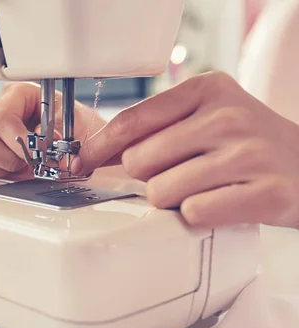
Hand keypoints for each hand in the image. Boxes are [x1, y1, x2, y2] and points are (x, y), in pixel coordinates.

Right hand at [0, 82, 106, 179]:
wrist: (76, 143)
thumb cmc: (77, 133)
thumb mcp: (90, 133)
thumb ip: (85, 142)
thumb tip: (63, 157)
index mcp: (19, 95)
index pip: (2, 117)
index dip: (18, 142)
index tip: (36, 155)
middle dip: (3, 159)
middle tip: (25, 166)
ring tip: (13, 170)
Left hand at [72, 71, 298, 228]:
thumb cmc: (247, 144)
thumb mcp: (206, 117)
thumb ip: (156, 129)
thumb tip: (98, 154)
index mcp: (207, 90)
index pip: (132, 121)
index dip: (99, 147)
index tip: (85, 162)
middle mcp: (227, 116)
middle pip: (139, 161)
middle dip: (148, 177)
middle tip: (177, 175)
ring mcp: (248, 154)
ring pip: (161, 191)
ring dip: (173, 199)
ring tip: (203, 188)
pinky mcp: (264, 193)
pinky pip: (194, 213)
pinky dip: (198, 216)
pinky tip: (219, 203)